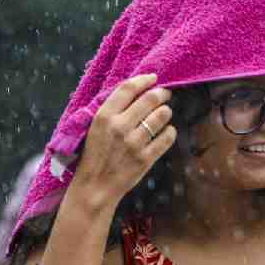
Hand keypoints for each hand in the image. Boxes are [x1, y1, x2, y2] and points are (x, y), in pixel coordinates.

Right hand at [73, 73, 176, 206]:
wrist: (95, 187)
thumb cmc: (94, 155)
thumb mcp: (95, 128)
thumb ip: (113, 111)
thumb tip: (136, 91)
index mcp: (104, 116)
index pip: (128, 88)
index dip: (144, 80)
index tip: (153, 78)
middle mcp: (120, 127)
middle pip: (150, 99)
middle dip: (162, 94)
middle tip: (165, 94)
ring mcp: (134, 143)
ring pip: (161, 116)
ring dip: (166, 112)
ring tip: (164, 113)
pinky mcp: (146, 158)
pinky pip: (167, 138)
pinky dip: (170, 132)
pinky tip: (167, 131)